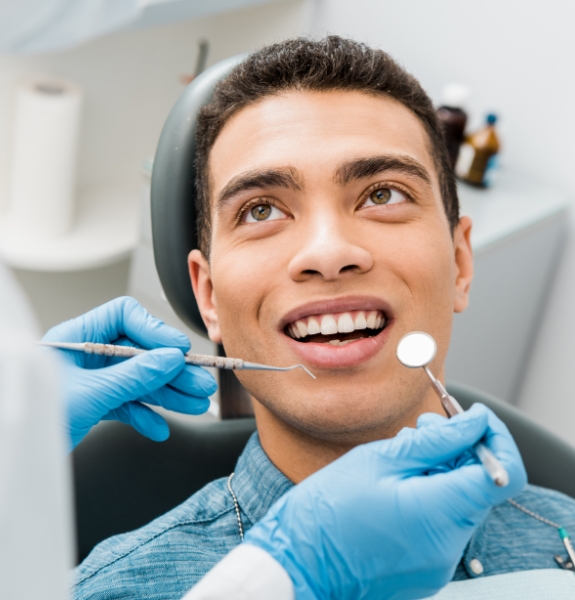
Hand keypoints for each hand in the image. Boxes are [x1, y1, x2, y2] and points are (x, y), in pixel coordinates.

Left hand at [42, 297, 216, 448]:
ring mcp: (91, 380)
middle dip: (170, 370)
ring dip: (167, 393)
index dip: (154, 331)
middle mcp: (85, 355)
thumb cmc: (31, 420)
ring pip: (138, 380)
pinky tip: (158, 428)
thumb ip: (133, 376)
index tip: (178, 350)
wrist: (12, 455)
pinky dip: (144, 415)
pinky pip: (126, 404)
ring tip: (193, 404)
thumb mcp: (89, 394)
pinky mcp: (93, 404)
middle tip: (198, 383)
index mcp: (76, 337)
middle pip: (139, 352)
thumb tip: (169, 360)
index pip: (124, 317)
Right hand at [244, 404, 526, 599]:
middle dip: (459, 449)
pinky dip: (430, 496)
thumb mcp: (379, 460)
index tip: (472, 417)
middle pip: (479, 485)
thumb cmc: (327, 510)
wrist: (298, 563)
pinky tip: (397, 483)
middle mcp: (448, 546)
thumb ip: (435, 441)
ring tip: (402, 454)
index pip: (502, 474)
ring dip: (442, 471)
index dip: (494, 438)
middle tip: (424, 427)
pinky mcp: (426, 568)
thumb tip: (474, 422)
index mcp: (438, 514)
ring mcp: (439, 562)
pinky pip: (442, 523)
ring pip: (459, 502)